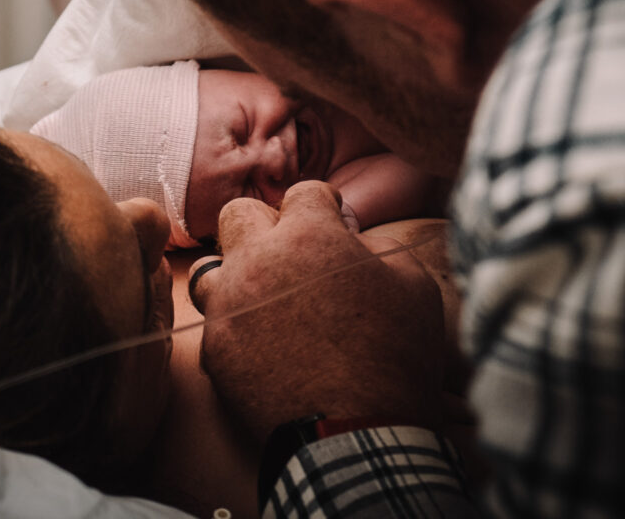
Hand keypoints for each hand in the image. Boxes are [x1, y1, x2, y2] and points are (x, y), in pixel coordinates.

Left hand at [189, 181, 445, 441]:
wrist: (358, 432)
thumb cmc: (395, 356)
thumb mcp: (413, 286)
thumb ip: (378, 248)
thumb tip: (354, 244)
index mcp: (309, 235)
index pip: (304, 191)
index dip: (324, 206)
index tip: (334, 224)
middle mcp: (257, 260)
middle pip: (239, 214)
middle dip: (265, 225)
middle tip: (292, 255)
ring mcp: (228, 305)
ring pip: (211, 267)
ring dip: (238, 276)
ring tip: (266, 300)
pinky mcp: (214, 348)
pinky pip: (215, 323)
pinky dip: (236, 328)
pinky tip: (262, 346)